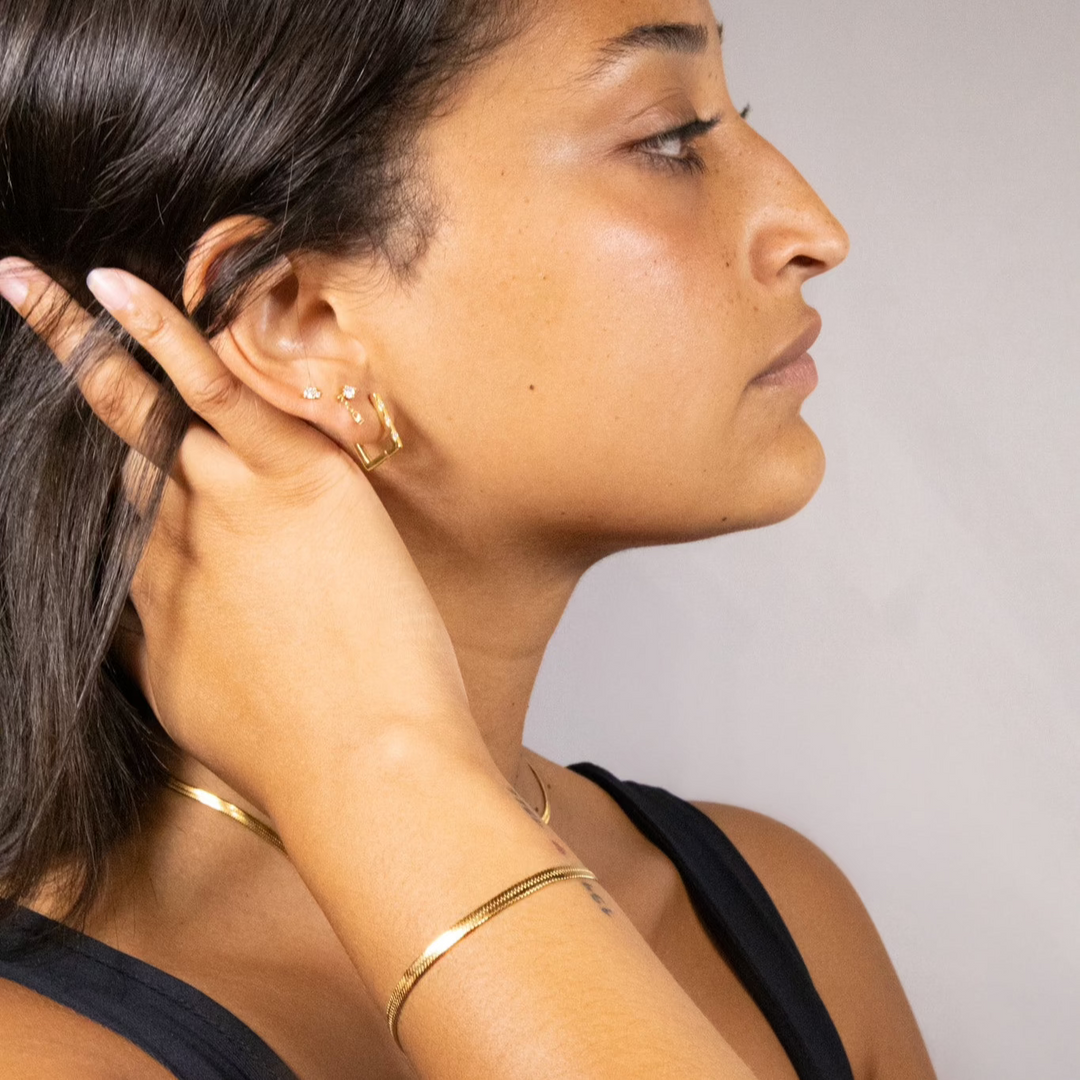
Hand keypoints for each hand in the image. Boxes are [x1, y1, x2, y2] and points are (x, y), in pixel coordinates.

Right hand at [0, 260, 478, 807]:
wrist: (365, 768)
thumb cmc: (304, 757)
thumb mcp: (205, 714)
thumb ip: (169, 654)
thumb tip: (150, 627)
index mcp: (159, 604)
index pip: (128, 519)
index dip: (123, 479)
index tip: (115, 444)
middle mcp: (175, 546)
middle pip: (131, 458)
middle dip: (88, 397)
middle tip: (35, 328)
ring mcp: (230, 506)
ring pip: (154, 417)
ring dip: (91, 348)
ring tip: (30, 285)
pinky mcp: (296, 480)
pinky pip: (216, 393)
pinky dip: (163, 338)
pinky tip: (110, 291)